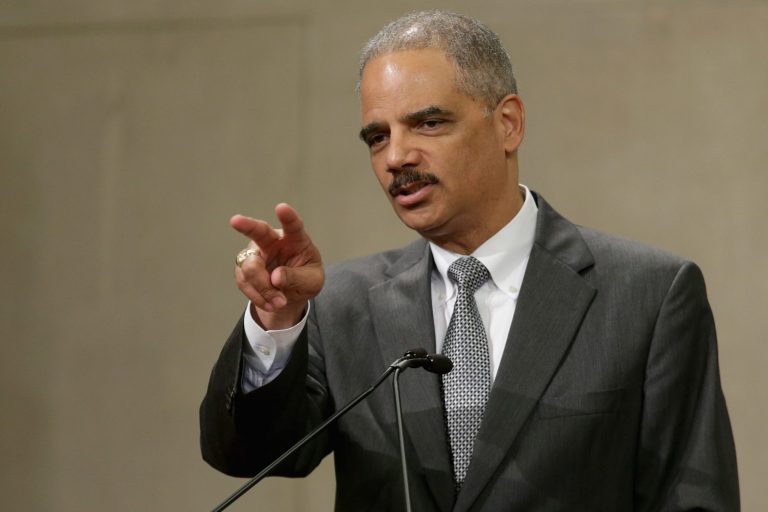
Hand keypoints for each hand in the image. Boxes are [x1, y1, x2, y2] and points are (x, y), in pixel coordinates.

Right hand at [231, 203, 323, 329]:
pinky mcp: (243, 268)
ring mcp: (255, 253)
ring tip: (280, 301)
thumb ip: (297, 278)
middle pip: (257, 231)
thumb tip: (276, 277)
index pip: (293, 226)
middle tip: (236, 220)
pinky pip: (244, 282)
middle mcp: (272, 241)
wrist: (290, 296)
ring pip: (251, 267)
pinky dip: (258, 296)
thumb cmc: (305, 280)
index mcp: (295, 239)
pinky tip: (270, 303)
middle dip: (246, 225)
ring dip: (264, 288)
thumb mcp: (311, 282)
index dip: (288, 217)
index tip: (282, 208)